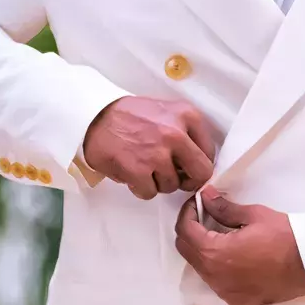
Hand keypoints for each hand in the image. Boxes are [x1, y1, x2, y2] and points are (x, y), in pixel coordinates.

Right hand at [82, 96, 215, 199]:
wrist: (95, 115)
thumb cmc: (131, 115)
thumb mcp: (167, 111)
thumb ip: (186, 131)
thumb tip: (198, 160)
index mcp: (187, 116)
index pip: (209, 152)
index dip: (198, 164)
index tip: (186, 167)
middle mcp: (176, 134)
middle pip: (201, 173)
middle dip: (188, 180)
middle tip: (175, 178)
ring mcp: (157, 153)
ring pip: (172, 185)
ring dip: (158, 183)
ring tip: (144, 168)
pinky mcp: (138, 169)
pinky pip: (150, 193)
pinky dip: (141, 188)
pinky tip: (133, 174)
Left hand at [174, 186, 304, 304]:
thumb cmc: (284, 236)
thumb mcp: (253, 215)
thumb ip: (223, 207)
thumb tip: (205, 196)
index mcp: (215, 254)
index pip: (185, 231)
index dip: (187, 213)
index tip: (197, 202)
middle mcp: (215, 277)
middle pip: (186, 251)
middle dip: (190, 230)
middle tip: (204, 215)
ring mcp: (225, 292)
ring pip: (200, 268)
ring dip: (203, 249)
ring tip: (220, 234)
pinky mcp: (237, 301)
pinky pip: (216, 282)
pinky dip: (217, 267)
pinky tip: (234, 255)